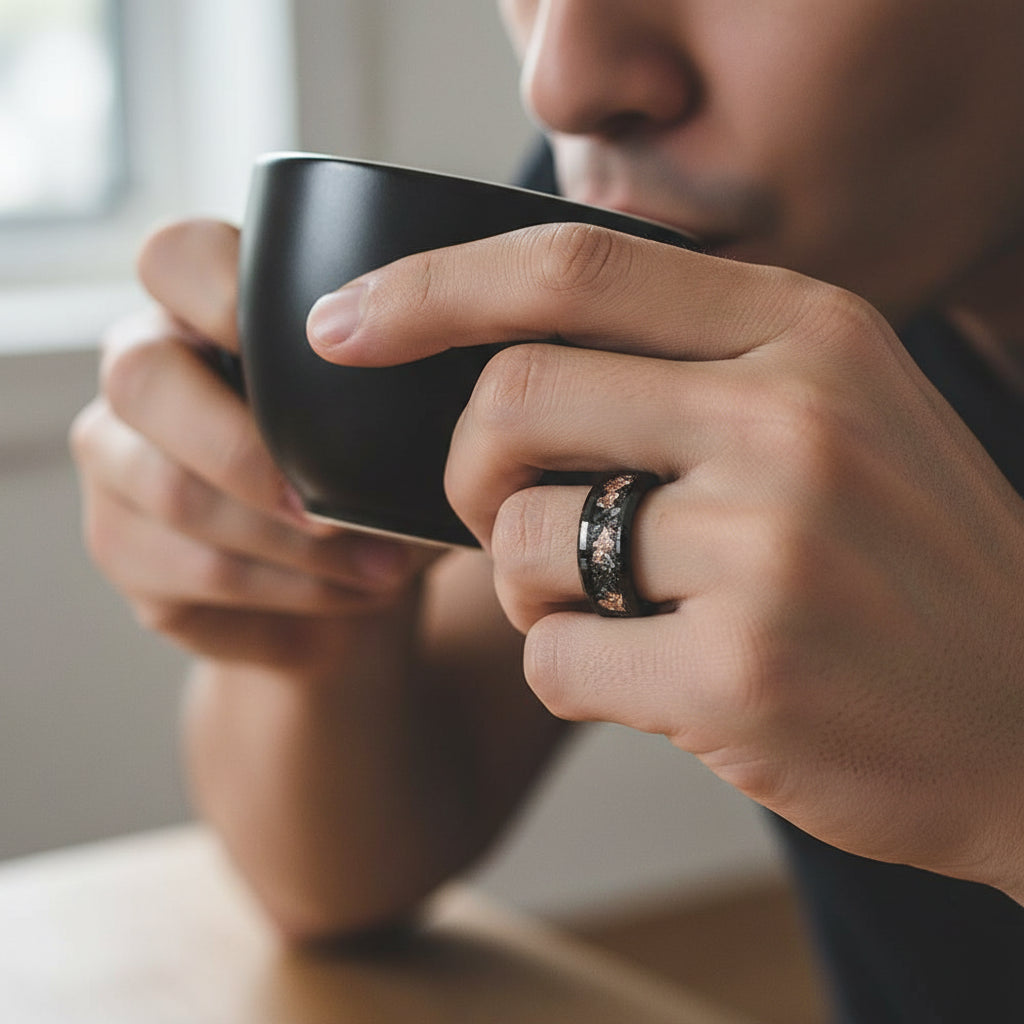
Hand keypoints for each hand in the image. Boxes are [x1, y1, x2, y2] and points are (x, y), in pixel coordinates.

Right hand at [71, 220, 430, 676]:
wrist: (352, 594)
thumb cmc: (378, 486)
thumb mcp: (400, 427)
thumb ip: (393, 393)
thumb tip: (444, 393)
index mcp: (205, 314)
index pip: (175, 258)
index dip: (224, 291)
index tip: (320, 349)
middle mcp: (146, 374)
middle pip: (141, 377)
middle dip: (251, 451)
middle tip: (339, 510)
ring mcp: (118, 461)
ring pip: (172, 491)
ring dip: (293, 543)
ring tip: (385, 568)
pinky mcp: (122, 546)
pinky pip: (193, 571)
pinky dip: (291, 590)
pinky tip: (355, 594)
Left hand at [308, 223, 1023, 894]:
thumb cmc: (910, 565)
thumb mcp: (835, 416)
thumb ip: (688, 371)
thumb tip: (506, 368)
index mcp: (806, 332)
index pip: (571, 266)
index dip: (430, 287)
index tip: (345, 321)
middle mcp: (788, 420)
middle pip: (510, 400)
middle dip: (465, 469)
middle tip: (498, 512)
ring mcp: (768, 550)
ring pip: (516, 541)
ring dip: (522, 586)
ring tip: (605, 607)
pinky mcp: (740, 675)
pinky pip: (555, 660)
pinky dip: (570, 670)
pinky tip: (654, 677)